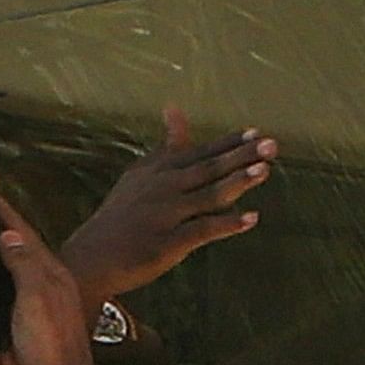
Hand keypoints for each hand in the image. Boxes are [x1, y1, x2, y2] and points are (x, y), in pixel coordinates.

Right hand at [0, 194, 109, 364]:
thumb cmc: (49, 343)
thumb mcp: (36, 297)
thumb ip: (25, 265)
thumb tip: (10, 234)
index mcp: (50, 274)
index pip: (23, 234)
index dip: (4, 213)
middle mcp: (47, 289)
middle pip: (16, 257)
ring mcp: (39, 313)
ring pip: (8, 287)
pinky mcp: (30, 335)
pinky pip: (2, 318)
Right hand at [58, 107, 273, 302]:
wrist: (91, 257)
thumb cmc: (122, 215)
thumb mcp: (140, 174)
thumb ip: (167, 145)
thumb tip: (174, 107)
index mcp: (160, 171)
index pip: (201, 152)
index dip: (230, 142)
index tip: (257, 132)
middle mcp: (164, 188)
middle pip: (209, 169)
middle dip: (241, 156)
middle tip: (272, 144)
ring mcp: (165, 215)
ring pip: (208, 195)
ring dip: (238, 182)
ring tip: (265, 171)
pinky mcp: (166, 243)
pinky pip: (201, 230)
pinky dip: (226, 224)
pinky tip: (250, 219)